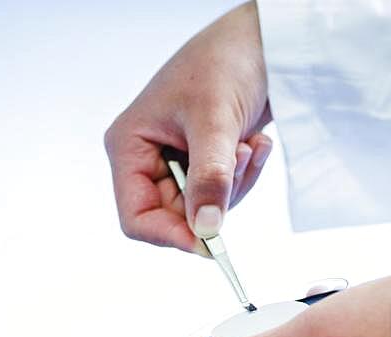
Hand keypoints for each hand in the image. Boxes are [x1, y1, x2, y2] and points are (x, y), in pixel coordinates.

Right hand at [104, 2, 272, 254]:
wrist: (261, 39)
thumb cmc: (224, 62)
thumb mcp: (215, 122)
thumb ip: (210, 177)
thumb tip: (206, 229)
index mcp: (129, 146)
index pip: (136, 217)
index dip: (170, 235)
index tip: (209, 243)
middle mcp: (147, 158)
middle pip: (175, 216)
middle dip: (215, 198)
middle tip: (240, 161)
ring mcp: (177, 161)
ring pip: (204, 208)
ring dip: (235, 183)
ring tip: (249, 144)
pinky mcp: (205, 160)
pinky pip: (223, 192)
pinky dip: (245, 174)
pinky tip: (256, 142)